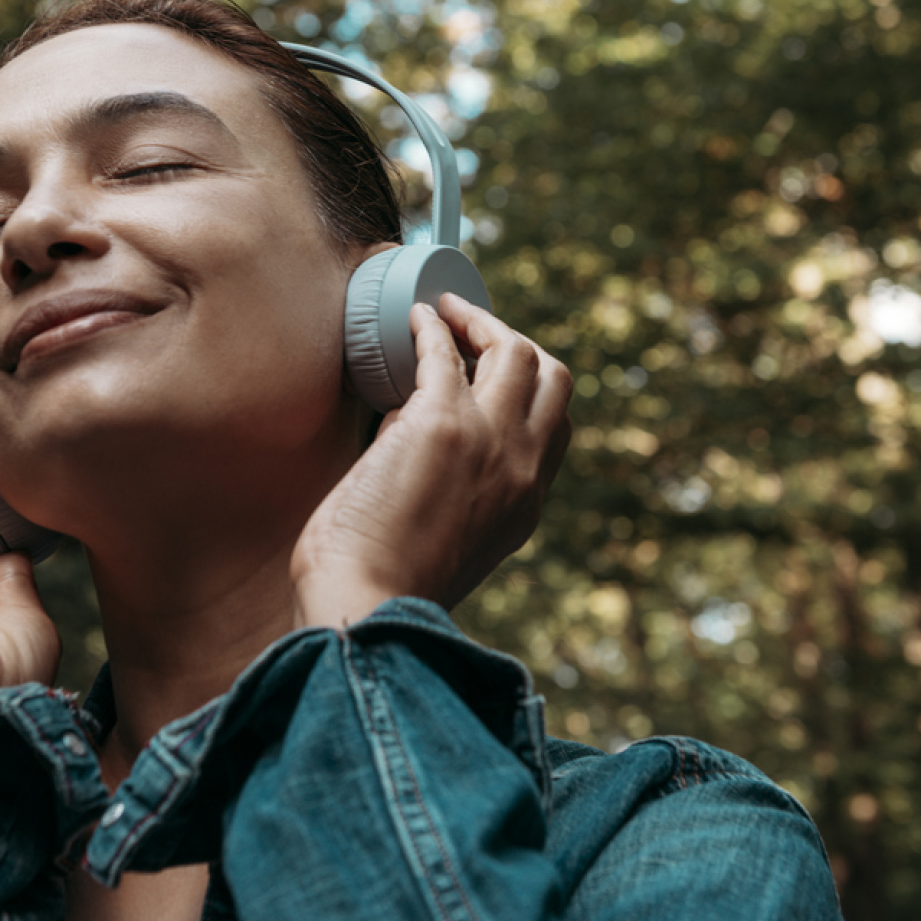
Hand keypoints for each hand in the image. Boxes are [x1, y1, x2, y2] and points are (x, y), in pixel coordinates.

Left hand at [292, 293, 572, 629]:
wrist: (366, 609)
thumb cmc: (381, 588)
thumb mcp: (445, 541)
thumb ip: (447, 488)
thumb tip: (406, 426)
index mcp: (525, 508)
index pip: (553, 430)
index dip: (526, 392)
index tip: (489, 373)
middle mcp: (524, 471)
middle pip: (554, 379)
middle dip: (518, 344)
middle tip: (475, 330)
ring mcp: (491, 442)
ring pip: (518, 353)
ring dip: (481, 322)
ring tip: (448, 311)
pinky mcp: (443, 422)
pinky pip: (445, 351)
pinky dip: (434, 327)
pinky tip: (416, 318)